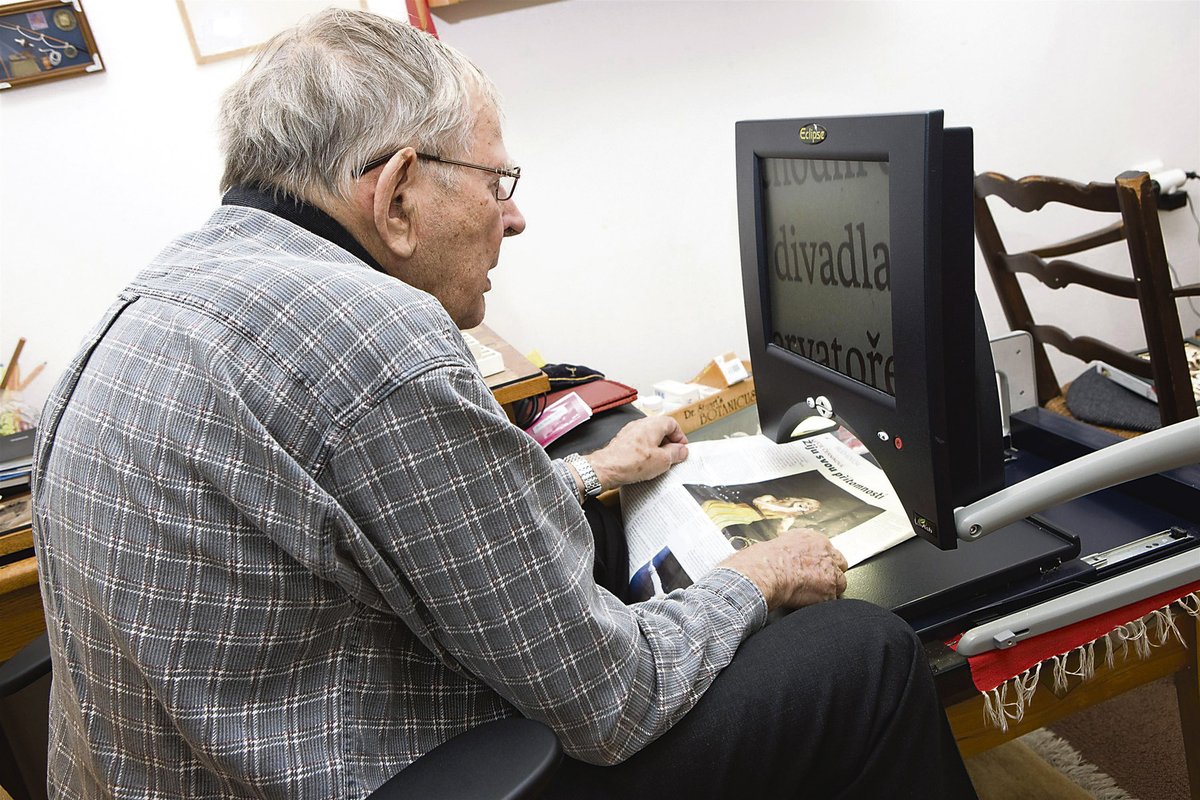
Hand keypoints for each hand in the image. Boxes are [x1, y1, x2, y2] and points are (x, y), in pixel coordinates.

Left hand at [584, 416, 687, 490]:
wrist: (606, 468)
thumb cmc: (631, 462)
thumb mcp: (662, 461)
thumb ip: (675, 453)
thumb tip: (682, 450)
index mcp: (653, 424)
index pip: (672, 423)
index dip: (680, 436)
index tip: (682, 449)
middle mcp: (641, 424)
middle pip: (661, 429)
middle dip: (669, 443)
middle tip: (673, 456)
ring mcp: (630, 432)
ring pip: (650, 436)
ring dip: (657, 448)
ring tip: (660, 462)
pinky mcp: (623, 442)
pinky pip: (639, 443)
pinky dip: (646, 452)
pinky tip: (646, 464)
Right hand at [719, 529, 848, 610]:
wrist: (765, 574)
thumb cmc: (764, 560)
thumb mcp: (778, 544)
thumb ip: (791, 549)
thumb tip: (785, 556)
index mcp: (813, 539)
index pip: (827, 549)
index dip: (821, 560)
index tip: (814, 566)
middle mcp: (825, 553)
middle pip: (839, 564)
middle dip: (830, 572)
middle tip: (817, 580)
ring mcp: (830, 573)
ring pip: (839, 583)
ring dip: (828, 589)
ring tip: (812, 593)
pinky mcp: (829, 593)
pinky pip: (831, 601)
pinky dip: (820, 604)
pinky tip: (807, 603)